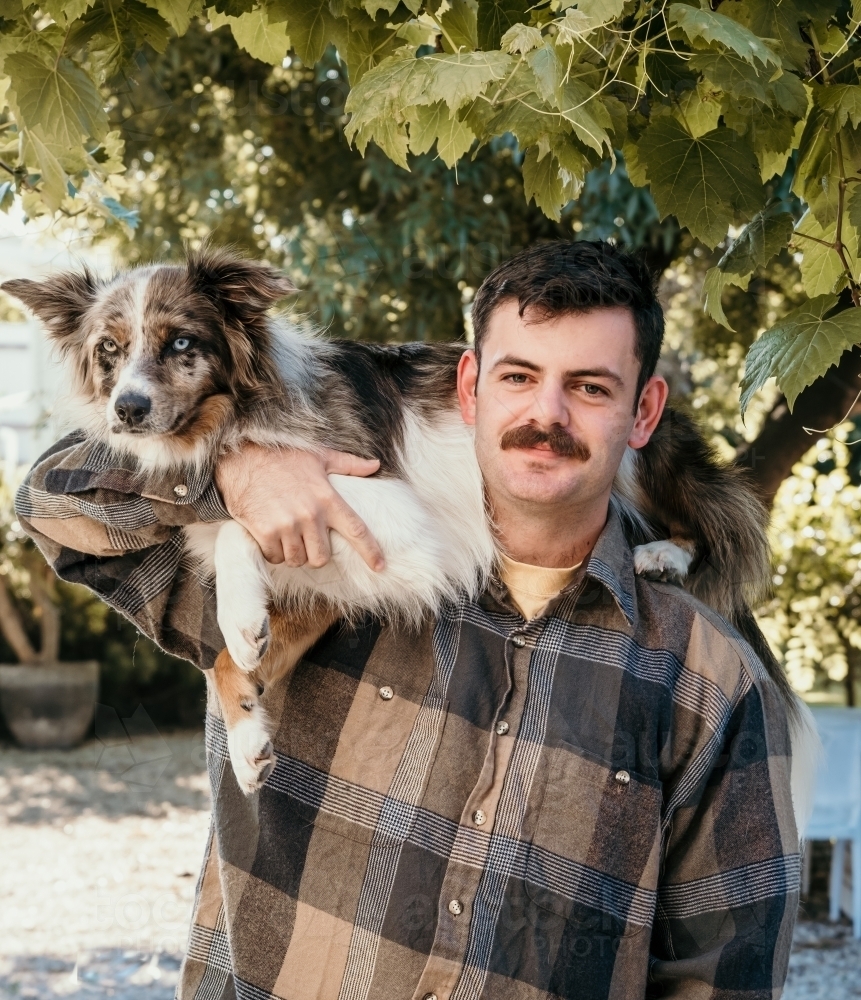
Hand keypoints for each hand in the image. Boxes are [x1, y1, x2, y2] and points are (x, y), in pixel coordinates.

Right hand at [215, 444, 384, 570]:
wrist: (241, 456)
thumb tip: (375, 465)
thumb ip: (348, 464)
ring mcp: (286, 525)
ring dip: (293, 553)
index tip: (380, 566)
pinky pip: (275, 557)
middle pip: (322, 557)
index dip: (370, 551)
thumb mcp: (318, 455)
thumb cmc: (282, 455)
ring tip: (286, 534)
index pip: (356, 530)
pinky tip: (269, 534)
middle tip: (306, 540)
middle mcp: (309, 515)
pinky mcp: (264, 532)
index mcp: (327, 498)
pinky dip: (273, 551)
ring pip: (297, 560)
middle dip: (315, 554)